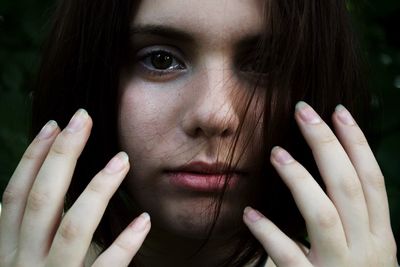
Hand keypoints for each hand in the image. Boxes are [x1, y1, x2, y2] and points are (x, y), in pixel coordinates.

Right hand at [0, 109, 150, 266]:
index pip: (15, 195)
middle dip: (62, 156)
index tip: (53, 125)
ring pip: (73, 228)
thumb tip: (31, 194)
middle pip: (41, 200)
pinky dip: (125, 244)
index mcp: (8, 251)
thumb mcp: (25, 261)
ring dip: (97, 189)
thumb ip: (30, 232)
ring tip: (122, 159)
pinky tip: (144, 220)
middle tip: (84, 119)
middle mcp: (22, 264)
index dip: (32, 158)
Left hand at [243, 102, 397, 266]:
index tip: (337, 110)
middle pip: (347, 186)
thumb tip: (329, 169)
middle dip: (327, 144)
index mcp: (380, 235)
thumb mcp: (364, 249)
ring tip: (276, 154)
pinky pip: (288, 256)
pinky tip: (249, 215)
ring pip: (323, 215)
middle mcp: (368, 249)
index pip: (371, 179)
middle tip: (303, 111)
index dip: (357, 142)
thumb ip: (351, 216)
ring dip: (300, 180)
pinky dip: (270, 234)